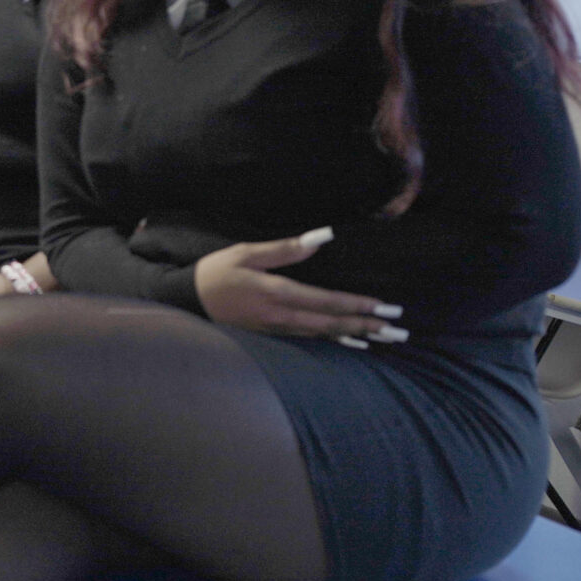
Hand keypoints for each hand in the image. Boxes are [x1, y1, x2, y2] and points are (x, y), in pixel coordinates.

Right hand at [195, 228, 402, 342]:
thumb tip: (320, 238)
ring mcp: (275, 329)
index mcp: (276, 292)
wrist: (186, 300)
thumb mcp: (246, 252)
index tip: (383, 306)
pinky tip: (348, 342)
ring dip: (353, 335)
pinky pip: (308, 339)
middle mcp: (279, 316)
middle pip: (330, 323)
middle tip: (394, 330)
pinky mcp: (270, 334)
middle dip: (364, 325)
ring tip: (380, 339)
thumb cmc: (216, 272)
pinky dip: (331, 340)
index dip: (356, 305)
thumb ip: (284, 249)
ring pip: (321, 334)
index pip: (325, 300)